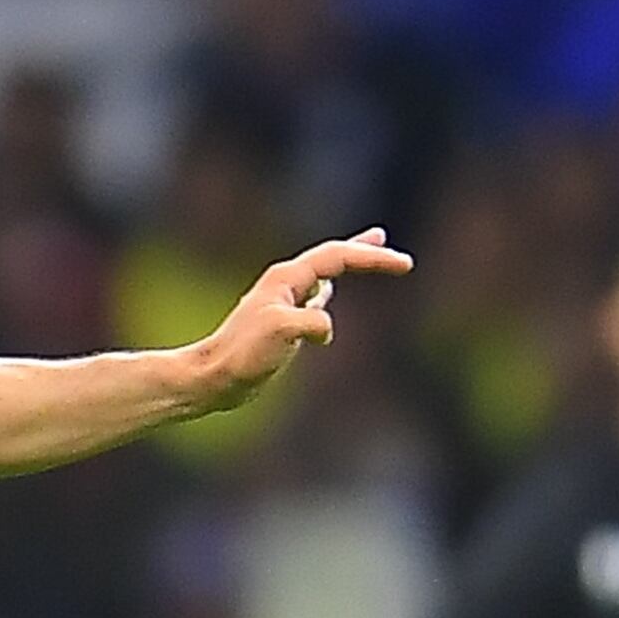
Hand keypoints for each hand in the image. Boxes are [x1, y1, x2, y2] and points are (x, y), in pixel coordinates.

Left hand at [186, 228, 416, 412]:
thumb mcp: (280, 331)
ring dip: (345, 264)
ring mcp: (282, 303)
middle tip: (383, 239)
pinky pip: (311, 297)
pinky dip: (328, 290)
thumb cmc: (242, 355)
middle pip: (329, 258)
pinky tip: (328, 293)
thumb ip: (309, 322)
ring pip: (320, 275)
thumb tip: (326, 328)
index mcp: (286, 279)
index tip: (405, 265)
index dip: (371, 258)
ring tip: (363, 255)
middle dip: (360, 250)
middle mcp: (284, 285)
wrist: (213, 378)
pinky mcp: (279, 324)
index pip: (338, 258)